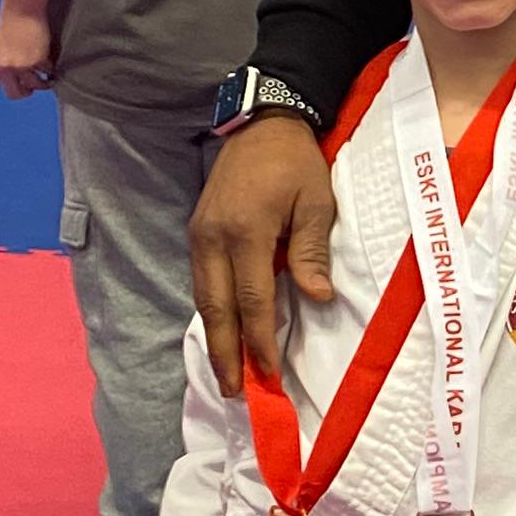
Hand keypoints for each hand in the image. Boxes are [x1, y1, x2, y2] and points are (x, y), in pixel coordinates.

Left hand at [0, 6, 53, 98]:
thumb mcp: (2, 47)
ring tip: (48, 73)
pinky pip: (47, 71)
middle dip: (28, 91)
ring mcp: (20, 65)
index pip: (6, 88)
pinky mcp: (36, 60)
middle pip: (16, 94)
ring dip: (43, 81)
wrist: (22, 8)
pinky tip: (50, 57)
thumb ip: (6, 64)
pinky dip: (51, 66)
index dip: (18, 86)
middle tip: (38, 84)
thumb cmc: (14, 23)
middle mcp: (4, 67)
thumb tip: (19, 81)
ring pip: (35, 84)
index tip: (26, 82)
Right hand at [190, 112, 336, 392]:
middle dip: (226, 354)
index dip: (259, 341)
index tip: (268, 374)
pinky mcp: (197, 231)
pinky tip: (223, 331)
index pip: (252, 300)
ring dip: (216, 337)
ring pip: (204, 298)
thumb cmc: (297, 162)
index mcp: (245, 231)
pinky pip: (201, 281)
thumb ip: (312, 251)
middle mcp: (213, 238)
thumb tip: (316, 299)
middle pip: (217, 308)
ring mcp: (199, 234)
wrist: (262, 122)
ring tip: (228, 372)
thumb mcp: (318, 202)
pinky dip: (212, 312)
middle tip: (234, 392)